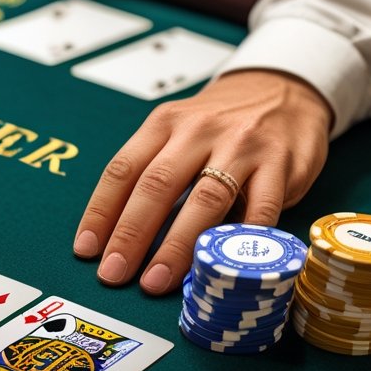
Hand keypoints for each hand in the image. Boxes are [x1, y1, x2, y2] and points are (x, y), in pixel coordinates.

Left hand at [73, 70, 332, 293]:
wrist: (283, 89)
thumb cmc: (221, 123)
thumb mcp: (179, 132)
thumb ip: (155, 172)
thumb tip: (119, 235)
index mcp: (164, 123)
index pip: (123, 169)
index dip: (101, 212)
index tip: (86, 249)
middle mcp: (198, 131)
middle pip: (156, 186)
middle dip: (131, 235)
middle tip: (114, 271)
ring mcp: (241, 146)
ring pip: (204, 200)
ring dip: (177, 246)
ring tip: (156, 280)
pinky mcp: (281, 163)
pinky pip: (260, 209)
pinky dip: (239, 241)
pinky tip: (221, 267)